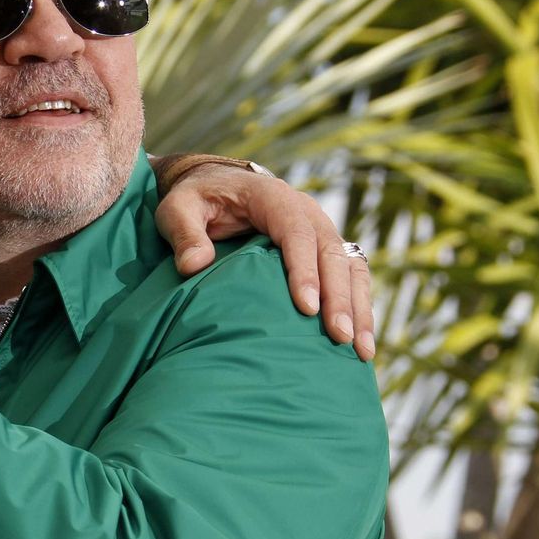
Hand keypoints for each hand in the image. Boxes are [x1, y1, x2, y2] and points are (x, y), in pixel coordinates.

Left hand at [154, 163, 375, 361]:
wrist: (217, 188)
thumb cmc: (196, 200)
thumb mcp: (177, 208)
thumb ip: (184, 233)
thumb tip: (194, 266)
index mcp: (273, 196)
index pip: (296, 232)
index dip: (304, 269)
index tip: (306, 308)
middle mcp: (306, 211)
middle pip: (331, 252)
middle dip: (338, 296)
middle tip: (339, 337)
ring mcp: (320, 230)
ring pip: (351, 266)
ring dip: (358, 307)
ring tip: (360, 350)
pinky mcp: (325, 249)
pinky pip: (352, 276)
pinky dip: (361, 307)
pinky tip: (360, 343)